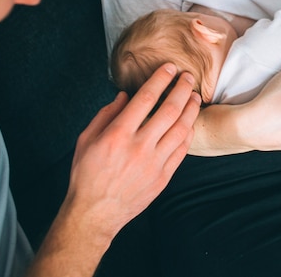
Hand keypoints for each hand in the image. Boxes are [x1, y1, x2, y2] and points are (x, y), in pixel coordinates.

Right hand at [64, 64, 199, 237]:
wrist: (96, 212)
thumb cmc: (87, 174)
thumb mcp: (85, 139)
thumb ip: (106, 114)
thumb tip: (125, 96)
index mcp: (118, 134)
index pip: (145, 98)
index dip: (160, 79)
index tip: (170, 68)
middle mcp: (139, 147)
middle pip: (169, 110)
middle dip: (182, 89)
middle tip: (188, 77)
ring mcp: (154, 163)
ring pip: (181, 129)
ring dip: (191, 110)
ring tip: (195, 96)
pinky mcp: (163, 177)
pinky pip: (182, 150)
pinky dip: (188, 133)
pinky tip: (190, 122)